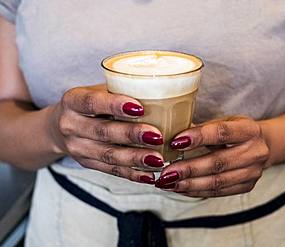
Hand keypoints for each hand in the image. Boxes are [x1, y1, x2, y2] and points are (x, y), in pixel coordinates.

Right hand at [49, 84, 164, 183]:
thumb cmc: (91, 103)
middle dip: (132, 135)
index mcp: (72, 101)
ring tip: (158, 159)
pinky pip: (111, 171)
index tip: (140, 107)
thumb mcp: (98, 90)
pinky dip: (132, 174)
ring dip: (135, 158)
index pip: (93, 103)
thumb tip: (159, 87)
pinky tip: (150, 175)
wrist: (60, 126)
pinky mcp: (87, 164)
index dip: (115, 105)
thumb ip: (120, 89)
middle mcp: (70, 125)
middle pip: (103, 132)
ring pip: (109, 155)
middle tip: (157, 136)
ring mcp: (77, 148)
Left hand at [155, 116, 269, 196]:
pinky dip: (195, 191)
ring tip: (167, 183)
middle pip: (218, 162)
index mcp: (249, 130)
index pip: (222, 133)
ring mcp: (253, 172)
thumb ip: (201, 128)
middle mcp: (255, 152)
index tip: (175, 141)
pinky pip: (217, 192)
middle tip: (165, 172)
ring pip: (217, 182)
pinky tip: (179, 188)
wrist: (263, 146)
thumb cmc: (236, 131)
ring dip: (189, 184)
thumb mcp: (224, 121)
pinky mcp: (246, 186)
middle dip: (188, 169)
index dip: (198, 137)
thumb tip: (169, 135)